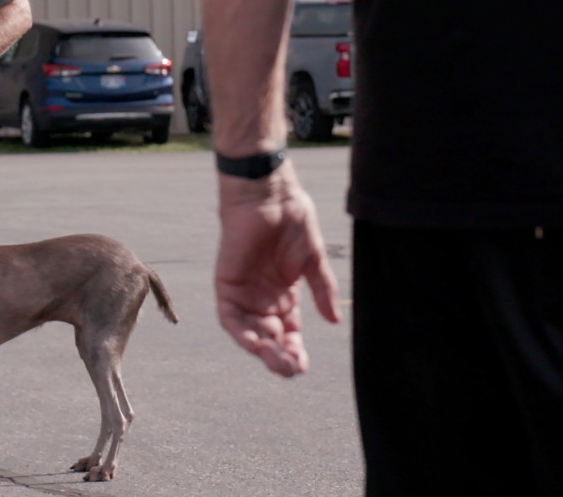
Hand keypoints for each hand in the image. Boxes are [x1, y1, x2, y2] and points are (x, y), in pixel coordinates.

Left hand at [214, 164, 339, 376]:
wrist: (270, 196)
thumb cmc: (292, 221)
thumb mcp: (313, 261)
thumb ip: (322, 290)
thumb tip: (335, 321)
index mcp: (284, 296)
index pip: (288, 333)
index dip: (295, 350)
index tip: (304, 363)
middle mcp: (263, 299)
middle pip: (270, 339)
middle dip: (280, 357)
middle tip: (293, 368)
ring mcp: (245, 293)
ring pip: (250, 334)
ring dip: (262, 351)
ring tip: (279, 361)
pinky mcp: (227, 285)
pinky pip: (230, 317)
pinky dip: (242, 333)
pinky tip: (257, 344)